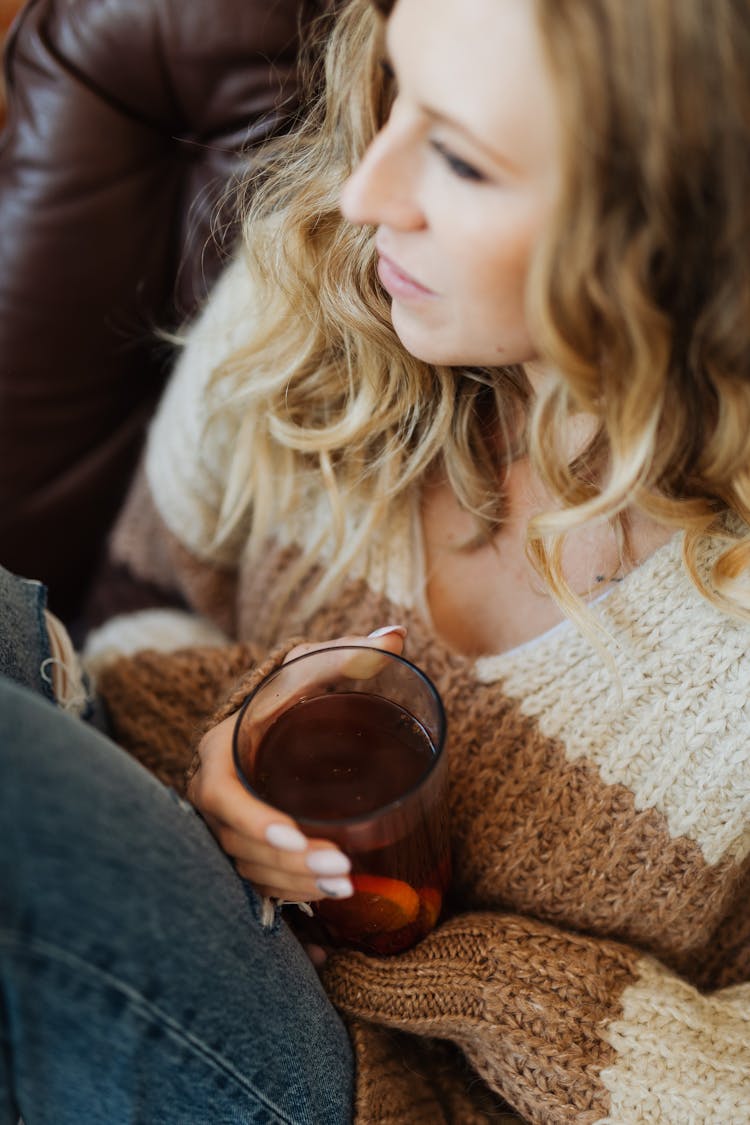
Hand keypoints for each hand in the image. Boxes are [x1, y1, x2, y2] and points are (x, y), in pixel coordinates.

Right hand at [187, 627, 406, 902]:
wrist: (268, 723)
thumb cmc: (290, 694)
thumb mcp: (310, 669)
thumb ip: (347, 654)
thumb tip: (395, 637)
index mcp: (221, 755)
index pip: (223, 799)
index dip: (253, 822)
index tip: (294, 837)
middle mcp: (217, 799)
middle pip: (239, 847)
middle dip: (288, 866)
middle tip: (341, 872)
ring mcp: (229, 833)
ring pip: (251, 874)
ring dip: (293, 889)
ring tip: (343, 891)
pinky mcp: (249, 856)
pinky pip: (261, 895)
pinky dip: (289, 923)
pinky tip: (324, 949)